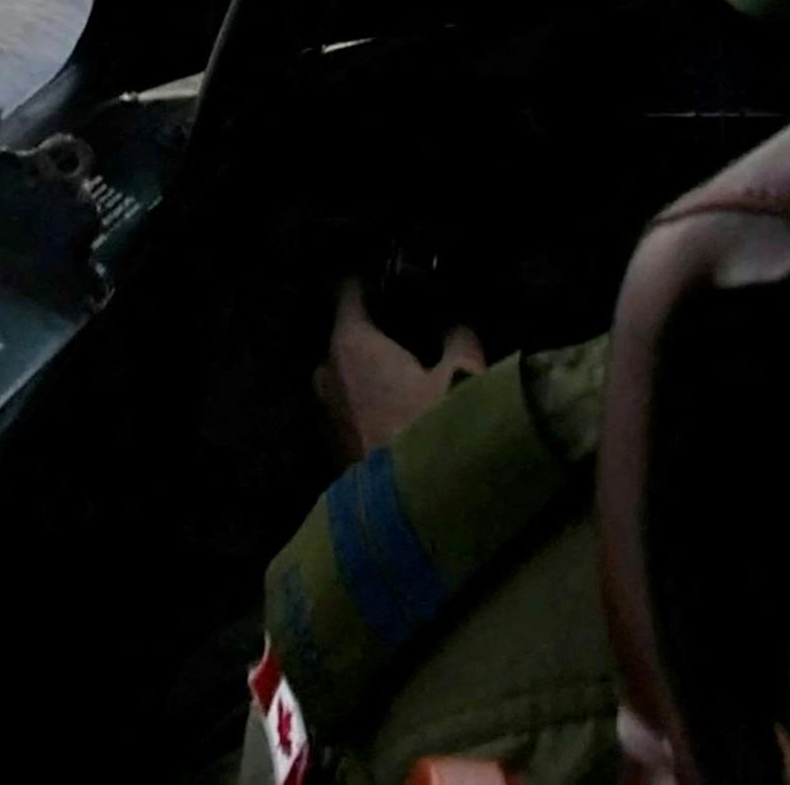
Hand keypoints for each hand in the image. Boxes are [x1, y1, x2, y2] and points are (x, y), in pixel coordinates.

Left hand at [314, 278, 486, 461]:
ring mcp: (326, 411)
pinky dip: (366, 405)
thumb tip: (458, 325)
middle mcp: (328, 372)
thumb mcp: (463, 374)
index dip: (369, 285)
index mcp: (352, 344)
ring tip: (404, 378)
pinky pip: (347, 410)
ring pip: (343, 378)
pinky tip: (398, 414)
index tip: (389, 281)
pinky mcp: (333, 445)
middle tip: (406, 337)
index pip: (349, 295)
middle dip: (370, 335)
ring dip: (367, 374)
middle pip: (345, 338)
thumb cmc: (434, 427)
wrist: (414, 507)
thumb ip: (459, 339)